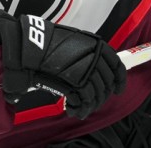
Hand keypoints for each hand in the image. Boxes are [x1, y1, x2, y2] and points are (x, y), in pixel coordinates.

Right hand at [0, 10, 125, 118]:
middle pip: (106, 84)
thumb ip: (84, 54)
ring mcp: (87, 70)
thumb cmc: (45, 42)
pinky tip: (73, 110)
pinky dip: (81, 109)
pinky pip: (86, 101)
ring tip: (79, 108)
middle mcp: (95, 58)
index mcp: (96, 46)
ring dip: (89, 104)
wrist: (31, 45)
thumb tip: (89, 68)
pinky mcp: (77, 83)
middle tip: (90, 101)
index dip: (119, 80)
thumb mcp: (71, 42)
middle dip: (100, 96)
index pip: (117, 66)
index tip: (117, 89)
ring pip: (97, 94)